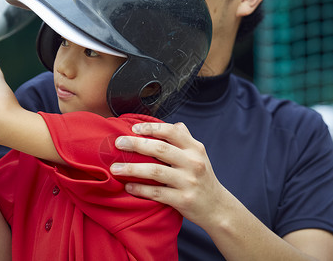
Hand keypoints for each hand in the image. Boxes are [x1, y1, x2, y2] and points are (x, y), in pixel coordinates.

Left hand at [110, 122, 229, 226]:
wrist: (217, 207)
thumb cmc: (202, 178)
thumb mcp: (199, 155)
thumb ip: (185, 139)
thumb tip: (174, 124)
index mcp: (195, 149)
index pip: (172, 132)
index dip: (151, 128)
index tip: (133, 128)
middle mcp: (193, 163)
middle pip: (160, 149)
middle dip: (136, 144)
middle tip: (118, 143)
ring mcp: (188, 182)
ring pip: (155, 172)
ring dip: (132, 169)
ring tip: (115, 168)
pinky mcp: (183, 200)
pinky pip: (156, 193)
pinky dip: (140, 189)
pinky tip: (128, 186)